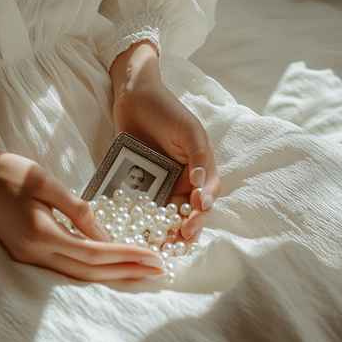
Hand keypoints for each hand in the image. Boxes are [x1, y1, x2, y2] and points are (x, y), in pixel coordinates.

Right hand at [0, 113, 164, 281]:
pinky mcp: (26, 253)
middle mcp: (35, 253)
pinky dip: (91, 270)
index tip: (153, 257)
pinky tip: (108, 267)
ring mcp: (28, 257)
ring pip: (77, 275)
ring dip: (111, 275)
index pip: (93, 253)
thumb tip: (106, 237)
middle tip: (158, 271)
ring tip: (141, 273)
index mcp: (41, 234)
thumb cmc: (9, 171)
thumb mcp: (46, 182)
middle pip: (89, 272)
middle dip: (126, 272)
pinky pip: (65, 269)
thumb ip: (78, 210)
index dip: (125, 257)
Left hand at [110, 42, 220, 241]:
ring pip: (167, 214)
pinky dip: (144, 220)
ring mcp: (161, 183)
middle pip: (188, 211)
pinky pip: (144, 205)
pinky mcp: (140, 183)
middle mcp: (183, 180)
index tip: (194, 214)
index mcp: (200, 168)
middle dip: (186, 228)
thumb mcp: (189, 129)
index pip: (207, 195)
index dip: (202, 209)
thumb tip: (200, 184)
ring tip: (159, 244)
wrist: (133, 97)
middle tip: (177, 240)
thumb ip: (198, 156)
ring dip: (166, 231)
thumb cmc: (167, 108)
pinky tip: (138, 230)